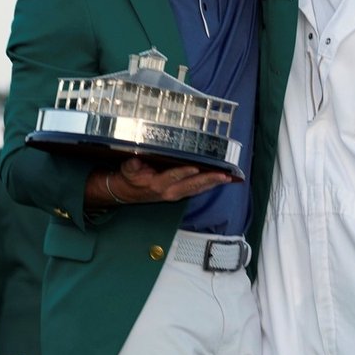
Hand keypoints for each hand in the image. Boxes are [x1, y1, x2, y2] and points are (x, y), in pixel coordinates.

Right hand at [86, 156, 229, 207]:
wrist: (127, 193)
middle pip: (192, 185)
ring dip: (213, 183)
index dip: (184, 172)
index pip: (173, 177)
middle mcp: (170, 192)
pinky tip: (219, 180)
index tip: (196, 167)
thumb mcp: (127, 169)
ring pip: (197, 189)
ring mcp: (176, 194)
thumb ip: (132, 165)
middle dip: (208, 180)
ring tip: (227, 177)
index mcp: (157, 184)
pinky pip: (197, 190)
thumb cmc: (130, 178)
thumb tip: (136, 160)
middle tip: (224, 175)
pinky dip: (209, 185)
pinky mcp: (180, 194)